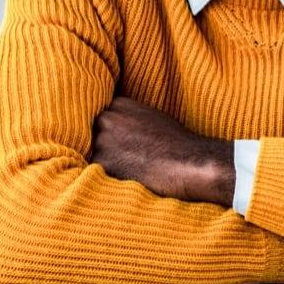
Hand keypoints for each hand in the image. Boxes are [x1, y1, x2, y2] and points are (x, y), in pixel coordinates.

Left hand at [90, 97, 234, 206]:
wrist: (191, 163)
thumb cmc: (178, 145)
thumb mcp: (152, 119)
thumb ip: (128, 120)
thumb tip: (116, 132)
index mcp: (120, 104)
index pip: (102, 119)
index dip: (110, 135)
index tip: (120, 145)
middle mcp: (107, 118)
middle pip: (93, 136)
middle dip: (105, 148)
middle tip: (126, 161)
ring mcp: (103, 139)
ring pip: (93, 154)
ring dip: (105, 164)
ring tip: (130, 171)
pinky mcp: (103, 162)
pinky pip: (94, 172)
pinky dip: (107, 178)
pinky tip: (127, 180)